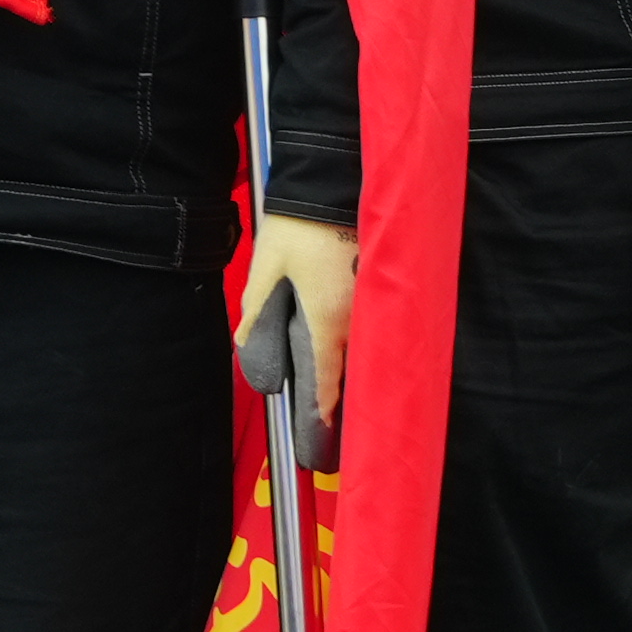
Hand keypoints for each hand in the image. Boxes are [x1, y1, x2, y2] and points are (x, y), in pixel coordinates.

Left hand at [237, 210, 359, 428]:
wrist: (334, 182)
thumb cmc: (298, 225)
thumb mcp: (264, 268)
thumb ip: (257, 314)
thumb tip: (251, 356)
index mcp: (328, 319)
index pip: (327, 383)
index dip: (321, 419)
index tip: (318, 449)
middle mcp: (359, 320)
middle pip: (352, 378)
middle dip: (341, 413)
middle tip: (328, 446)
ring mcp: (374, 306)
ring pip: (364, 359)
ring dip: (352, 386)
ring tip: (339, 416)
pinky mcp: (379, 291)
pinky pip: (372, 336)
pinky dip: (362, 358)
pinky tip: (350, 367)